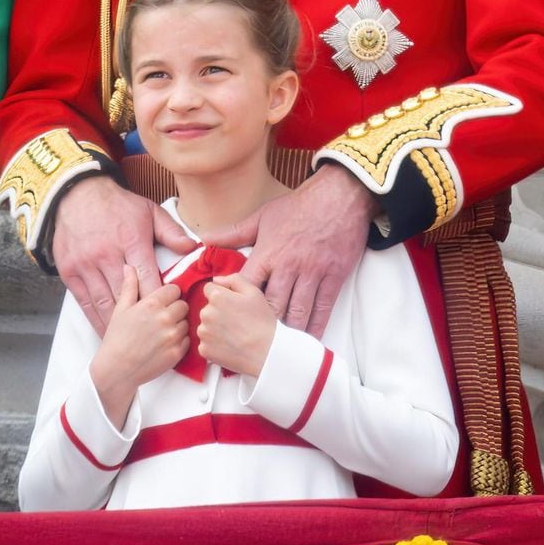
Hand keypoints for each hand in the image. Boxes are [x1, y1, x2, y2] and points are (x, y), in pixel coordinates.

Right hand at [52, 175, 195, 335]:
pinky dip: (95, 319)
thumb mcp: (149, 211)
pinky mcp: (70, 272)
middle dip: (140, 317)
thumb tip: (192, 248)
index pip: (148, 278)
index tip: (167, 315)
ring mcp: (86, 264)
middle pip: (127, 295)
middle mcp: (107, 255)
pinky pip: (84, 301)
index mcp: (130, 241)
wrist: (77, 195)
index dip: (158, 299)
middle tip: (152, 334)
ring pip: (105, 302)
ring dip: (118, 324)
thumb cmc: (118, 205)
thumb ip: (171, 231)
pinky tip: (105, 331)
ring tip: (130, 342)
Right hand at [90, 268, 188, 428]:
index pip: (175, 290)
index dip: (169, 295)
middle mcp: (165, 318)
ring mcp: (172, 336)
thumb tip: (130, 268)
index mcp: (152, 303)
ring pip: (187, 323)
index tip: (163, 302)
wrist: (116, 370)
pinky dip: (180, 342)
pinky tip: (165, 344)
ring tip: (162, 333)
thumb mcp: (121, 308)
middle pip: (183, 305)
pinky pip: (187, 341)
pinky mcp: (176, 353)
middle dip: (175, 310)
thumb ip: (130, 286)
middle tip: (162, 318)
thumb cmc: (117, 339)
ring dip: (178, 326)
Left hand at [198, 274, 275, 377]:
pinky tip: (229, 345)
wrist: (266, 353)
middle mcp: (206, 313)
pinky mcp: (204, 350)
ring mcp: (204, 333)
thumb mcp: (253, 292)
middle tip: (236, 321)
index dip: (221, 295)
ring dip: (214, 328)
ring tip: (233, 334)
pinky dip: (214, 344)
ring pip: (205, 325)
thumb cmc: (262, 322)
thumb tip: (216, 280)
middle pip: (207, 308)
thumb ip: (233, 279)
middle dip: (217, 312)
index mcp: (217, 297)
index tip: (232, 304)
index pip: (209, 289)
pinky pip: (205, 343)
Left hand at [205, 164, 375, 337]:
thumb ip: (234, 233)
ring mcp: (313, 272)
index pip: (247, 286)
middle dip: (262, 326)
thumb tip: (204, 240)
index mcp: (269, 252)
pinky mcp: (333, 277)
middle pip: (272, 305)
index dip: (237, 306)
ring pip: (297, 311)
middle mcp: (289, 266)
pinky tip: (308, 339)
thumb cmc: (298, 206)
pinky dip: (315, 326)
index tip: (231, 320)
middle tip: (253, 343)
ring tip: (278, 348)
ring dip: (288, 332)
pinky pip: (323, 308)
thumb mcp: (262, 216)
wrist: (339, 196)